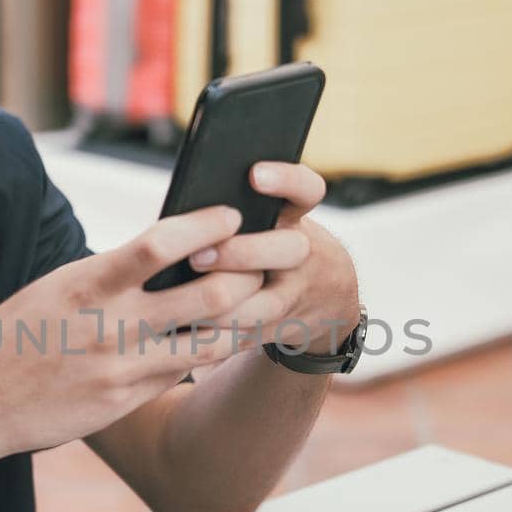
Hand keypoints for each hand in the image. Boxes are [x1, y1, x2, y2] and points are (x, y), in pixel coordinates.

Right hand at [0, 205, 281, 460]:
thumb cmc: (15, 334)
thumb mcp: (57, 288)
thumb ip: (112, 274)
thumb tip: (172, 251)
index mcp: (86, 283)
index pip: (161, 243)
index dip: (207, 225)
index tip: (232, 213)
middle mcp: (110, 325)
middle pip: (209, 292)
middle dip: (247, 273)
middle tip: (263, 260)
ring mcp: (122, 368)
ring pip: (213, 340)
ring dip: (244, 317)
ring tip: (259, 299)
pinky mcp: (125, 400)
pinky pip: (185, 371)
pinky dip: (210, 350)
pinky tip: (224, 337)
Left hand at [187, 161, 359, 354]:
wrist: (327, 296)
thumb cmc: (276, 242)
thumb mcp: (275, 219)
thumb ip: (242, 209)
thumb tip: (186, 205)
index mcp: (296, 218)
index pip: (306, 189)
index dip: (285, 180)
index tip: (254, 174)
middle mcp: (302, 256)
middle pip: (288, 250)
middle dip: (241, 254)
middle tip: (199, 255)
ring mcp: (294, 296)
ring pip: (264, 306)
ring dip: (223, 306)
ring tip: (184, 301)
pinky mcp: (277, 329)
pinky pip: (246, 337)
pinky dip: (214, 336)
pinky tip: (184, 331)